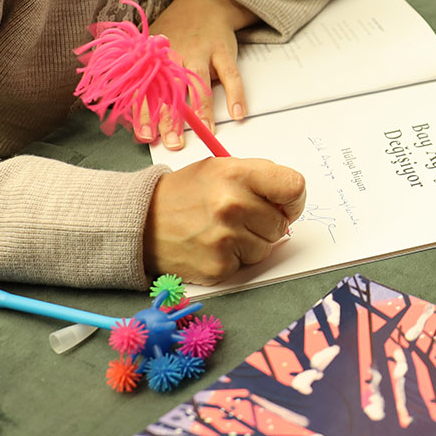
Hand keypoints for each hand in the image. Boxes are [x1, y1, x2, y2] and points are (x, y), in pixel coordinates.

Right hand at [144, 159, 304, 282]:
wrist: (141, 222)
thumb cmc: (185, 194)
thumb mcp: (220, 169)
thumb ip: (258, 178)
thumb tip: (291, 199)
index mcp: (237, 174)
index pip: (294, 187)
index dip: (294, 199)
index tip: (285, 203)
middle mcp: (232, 205)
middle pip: (282, 223)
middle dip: (267, 222)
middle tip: (240, 216)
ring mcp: (226, 239)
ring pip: (267, 247)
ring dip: (251, 242)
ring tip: (223, 230)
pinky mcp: (219, 266)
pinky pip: (246, 265)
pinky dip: (234, 258)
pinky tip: (213, 245)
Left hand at [148, 0, 257, 149]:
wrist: (203, 3)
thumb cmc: (176, 33)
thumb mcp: (152, 49)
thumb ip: (143, 78)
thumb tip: (130, 114)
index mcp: (154, 59)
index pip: (145, 91)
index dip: (144, 114)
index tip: (145, 136)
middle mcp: (175, 55)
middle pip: (170, 91)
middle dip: (170, 119)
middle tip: (172, 143)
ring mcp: (201, 52)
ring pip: (199, 84)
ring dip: (201, 111)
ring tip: (205, 133)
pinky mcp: (223, 50)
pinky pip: (231, 75)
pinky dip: (236, 94)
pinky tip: (238, 113)